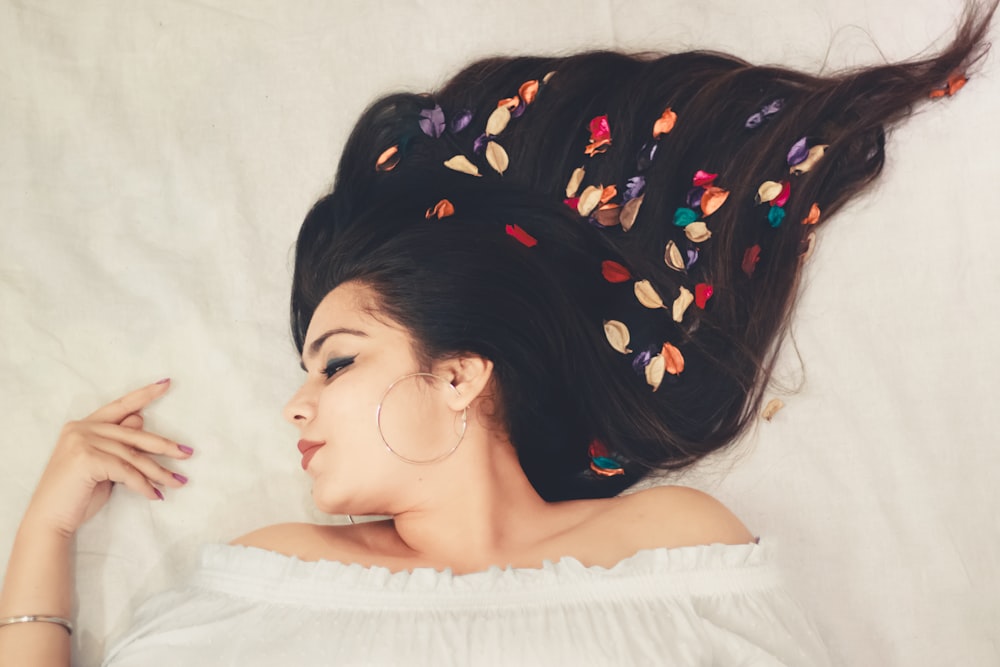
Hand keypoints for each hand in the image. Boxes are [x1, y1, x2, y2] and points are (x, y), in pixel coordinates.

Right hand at [22, 380, 190, 537]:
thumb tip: (141, 420)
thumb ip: (119, 444)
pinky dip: (144, 485)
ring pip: (133, 456)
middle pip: (133, 434)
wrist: (49, 520)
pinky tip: (155, 495)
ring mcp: (82, 442)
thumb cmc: (77, 495)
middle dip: (164, 445)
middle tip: (188, 453)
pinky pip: (126, 471)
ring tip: (178, 482)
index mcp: (83, 425)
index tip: (166, 384)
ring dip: (159, 472)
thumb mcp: (104, 465)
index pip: (119, 406)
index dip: (144, 395)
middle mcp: (81, 428)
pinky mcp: (86, 459)